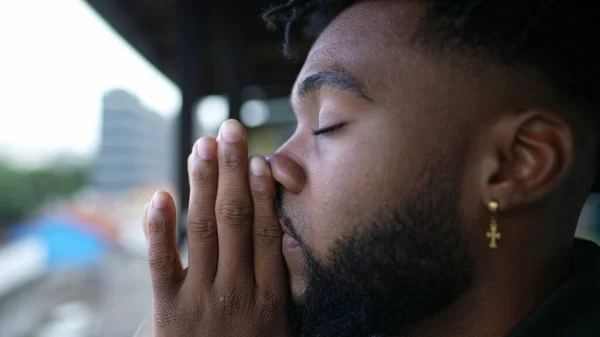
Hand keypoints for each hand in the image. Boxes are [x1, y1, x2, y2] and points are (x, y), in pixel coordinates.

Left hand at [143, 120, 289, 336]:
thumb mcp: (284, 326)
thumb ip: (285, 284)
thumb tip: (286, 238)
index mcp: (270, 296)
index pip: (266, 232)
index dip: (262, 192)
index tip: (258, 159)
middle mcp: (236, 291)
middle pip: (235, 219)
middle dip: (232, 170)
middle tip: (229, 130)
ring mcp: (200, 299)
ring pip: (202, 230)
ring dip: (203, 183)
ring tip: (203, 145)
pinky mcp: (168, 310)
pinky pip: (161, 263)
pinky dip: (158, 227)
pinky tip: (159, 194)